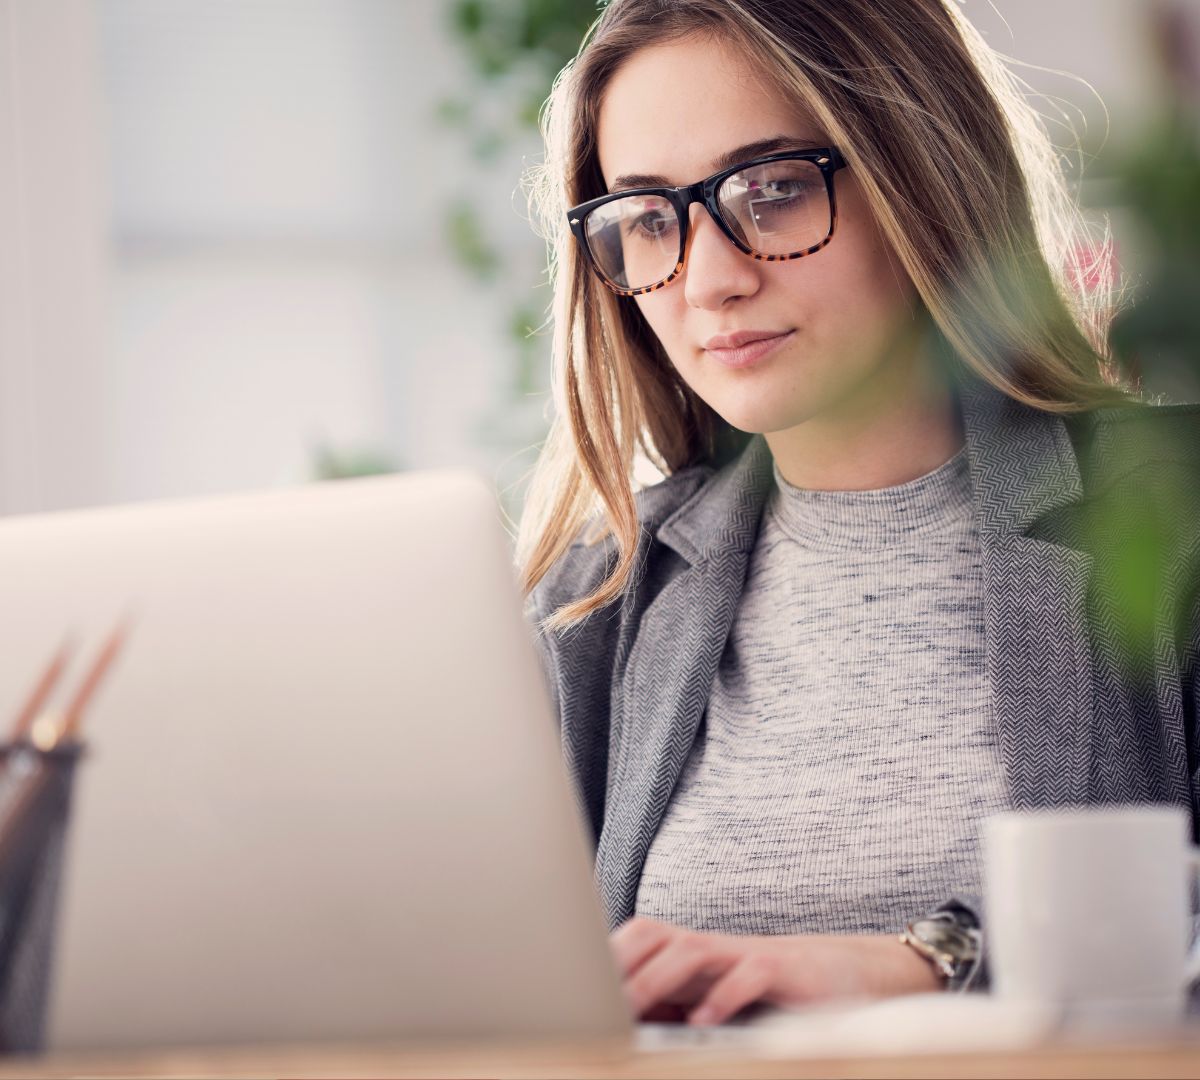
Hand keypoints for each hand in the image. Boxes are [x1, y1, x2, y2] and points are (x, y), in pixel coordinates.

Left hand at [609, 916, 942, 1025]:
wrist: (848, 973)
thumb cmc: (771, 988)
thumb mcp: (716, 997)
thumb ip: (677, 1005)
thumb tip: (628, 1023)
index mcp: (693, 952)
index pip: (639, 937)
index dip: (607, 955)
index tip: (575, 985)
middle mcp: (714, 947)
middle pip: (655, 935)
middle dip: (622, 964)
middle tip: (595, 1000)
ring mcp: (747, 954)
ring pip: (693, 950)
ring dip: (659, 978)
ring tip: (634, 1008)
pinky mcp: (785, 970)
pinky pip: (751, 973)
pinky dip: (725, 996)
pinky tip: (706, 1022)